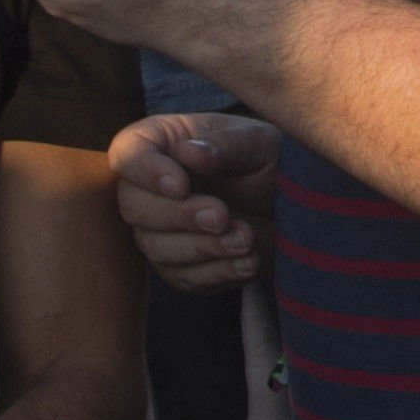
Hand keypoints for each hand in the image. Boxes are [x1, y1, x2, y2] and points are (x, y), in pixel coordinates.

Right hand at [109, 112, 279, 290]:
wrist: (291, 203)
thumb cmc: (268, 159)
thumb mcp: (257, 142)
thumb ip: (224, 145)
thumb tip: (188, 154)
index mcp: (161, 143)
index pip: (128, 154)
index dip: (146, 172)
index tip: (181, 185)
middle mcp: (151, 188)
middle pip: (133, 206)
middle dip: (178, 216)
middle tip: (221, 215)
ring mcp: (161, 230)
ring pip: (155, 247)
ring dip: (202, 247)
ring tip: (246, 238)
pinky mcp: (180, 266)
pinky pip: (183, 278)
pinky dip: (217, 272)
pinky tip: (248, 261)